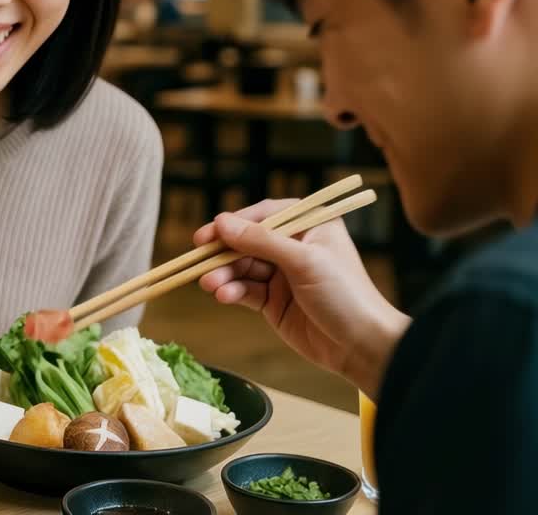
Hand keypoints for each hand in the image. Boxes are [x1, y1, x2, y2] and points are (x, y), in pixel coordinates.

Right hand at [194, 199, 409, 397]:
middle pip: (248, 242)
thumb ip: (261, 241)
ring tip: (211, 284)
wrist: (363, 347)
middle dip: (224, 253)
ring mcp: (283, 275)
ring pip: (242, 267)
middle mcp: (294, 247)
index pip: (264, 215)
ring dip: (224, 274)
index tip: (208, 234)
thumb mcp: (304, 261)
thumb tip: (222, 223)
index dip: (234, 223)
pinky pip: (245, 290)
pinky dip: (232, 292)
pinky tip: (224, 296)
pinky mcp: (273, 302)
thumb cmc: (345, 295)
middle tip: (200, 261)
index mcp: (310, 226)